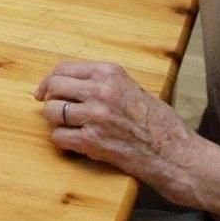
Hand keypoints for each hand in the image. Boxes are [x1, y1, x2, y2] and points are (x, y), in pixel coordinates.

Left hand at [35, 60, 202, 199]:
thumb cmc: (158, 122)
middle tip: (53, 110)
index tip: (45, 90)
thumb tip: (73, 83)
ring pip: (53, 112)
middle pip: (54, 87)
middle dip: (50, 99)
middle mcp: (100, 91)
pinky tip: (75, 142)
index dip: (50, 81)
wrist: (174, 152)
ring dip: (56, 121)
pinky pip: (59, 137)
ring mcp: (95, 116)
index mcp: (110, 73)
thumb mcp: (132, 88)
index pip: (64, 68)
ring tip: (69, 127)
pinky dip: (63, 140)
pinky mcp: (92, 141)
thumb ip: (104, 83)